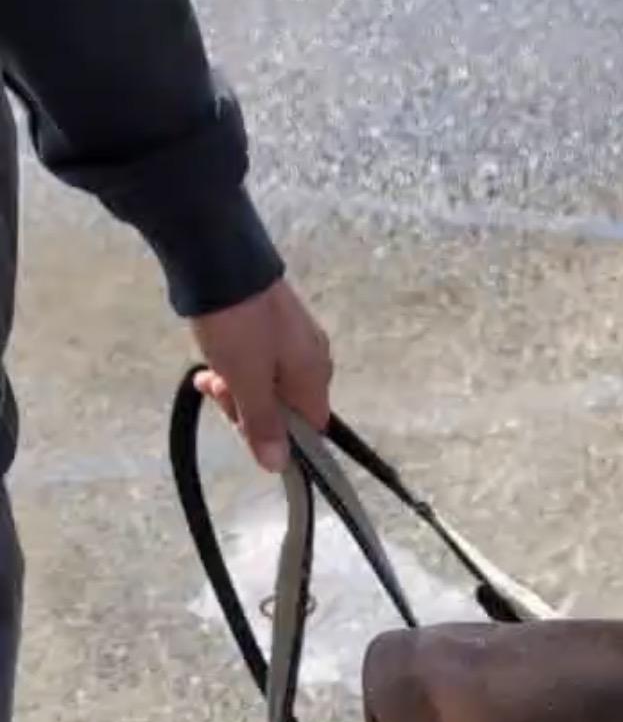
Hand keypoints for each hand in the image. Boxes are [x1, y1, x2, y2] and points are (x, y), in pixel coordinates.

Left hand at [192, 278, 332, 472]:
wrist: (219, 256)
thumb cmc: (238, 325)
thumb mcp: (246, 382)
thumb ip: (262, 425)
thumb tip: (277, 465)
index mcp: (315, 376)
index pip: (311, 429)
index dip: (280, 439)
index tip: (245, 429)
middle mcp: (312, 358)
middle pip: (286, 407)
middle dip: (249, 409)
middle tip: (217, 393)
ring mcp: (293, 337)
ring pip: (267, 383)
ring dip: (237, 387)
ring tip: (207, 377)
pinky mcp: (271, 321)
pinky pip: (258, 358)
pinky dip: (235, 365)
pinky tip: (211, 362)